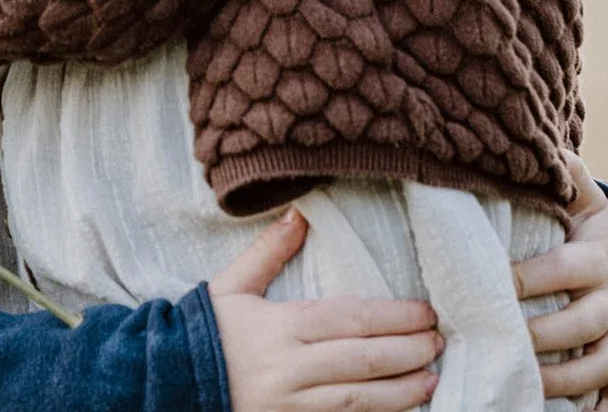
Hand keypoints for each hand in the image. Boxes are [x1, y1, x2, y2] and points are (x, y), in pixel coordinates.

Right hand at [210, 209, 442, 411]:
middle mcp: (289, 367)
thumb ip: (268, 251)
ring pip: (358, 399)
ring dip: (402, 390)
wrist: (170, 382)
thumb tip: (300, 214)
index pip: (348, 319)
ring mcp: (290, 404)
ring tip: (432, 378)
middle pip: (361, 360)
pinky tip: (400, 407)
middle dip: (407, 351)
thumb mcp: (231, 286)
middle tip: (437, 341)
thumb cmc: (205, 332)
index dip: (392, 317)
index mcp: (279, 326)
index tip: (425, 312)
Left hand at [516, 155, 607, 409]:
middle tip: (494, 341)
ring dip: (564, 379)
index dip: (524, 279)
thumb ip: (568, 178)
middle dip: (539, 335)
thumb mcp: (585, 202)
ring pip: (599, 364)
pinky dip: (606, 410)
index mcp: (596, 260)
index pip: (559, 271)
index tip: (486, 284)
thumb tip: (550, 147)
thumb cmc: (593, 230)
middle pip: (580, 324)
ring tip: (523, 386)